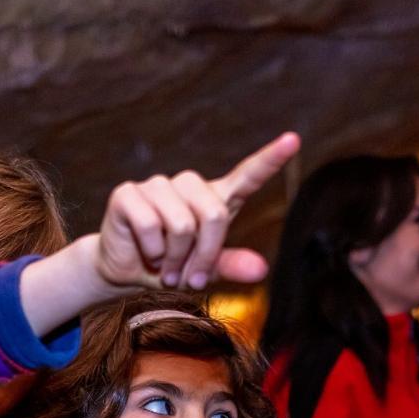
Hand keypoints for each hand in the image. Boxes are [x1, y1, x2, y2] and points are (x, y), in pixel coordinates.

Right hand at [95, 133, 299, 291]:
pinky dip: (151, 251)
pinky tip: (145, 252)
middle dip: (203, 256)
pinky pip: (151, 226)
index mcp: (214, 199)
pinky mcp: (128, 193)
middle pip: (214, 214)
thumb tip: (261, 269)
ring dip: (175, 259)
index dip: (270, 159)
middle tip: (187, 277)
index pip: (247, 176)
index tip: (293, 140)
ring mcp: (157, 185)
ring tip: (165, 266)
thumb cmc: (171, 268)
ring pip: (182, 225)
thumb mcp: (205, 272)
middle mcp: (188, 185)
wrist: (125, 273)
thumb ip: (231, 265)